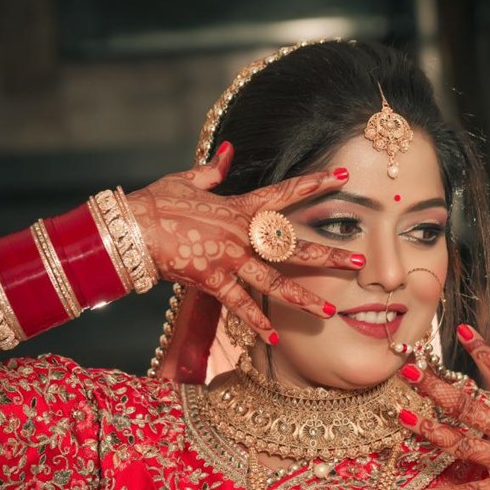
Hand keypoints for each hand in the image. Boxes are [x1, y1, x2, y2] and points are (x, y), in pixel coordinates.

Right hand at [125, 142, 363, 342]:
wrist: (130, 227)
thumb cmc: (156, 203)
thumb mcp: (187, 180)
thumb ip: (213, 170)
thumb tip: (227, 151)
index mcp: (239, 207)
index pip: (285, 193)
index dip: (315, 183)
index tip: (342, 176)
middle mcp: (241, 234)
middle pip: (294, 246)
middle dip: (329, 254)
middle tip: (359, 260)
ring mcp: (229, 259)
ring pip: (275, 282)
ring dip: (303, 298)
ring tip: (329, 311)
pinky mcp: (212, 280)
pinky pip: (240, 304)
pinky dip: (256, 323)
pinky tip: (275, 338)